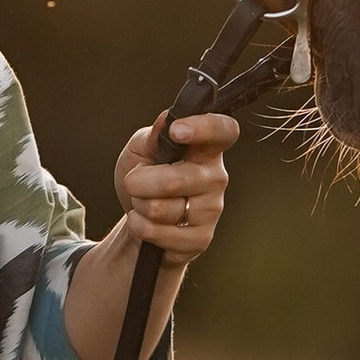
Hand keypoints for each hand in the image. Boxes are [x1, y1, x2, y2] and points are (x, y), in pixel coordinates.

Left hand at [115, 106, 237, 265]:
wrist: (138, 217)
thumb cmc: (144, 176)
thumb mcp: (140, 149)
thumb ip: (153, 135)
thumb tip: (166, 120)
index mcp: (205, 148)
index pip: (224, 131)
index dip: (205, 128)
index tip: (176, 130)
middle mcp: (216, 177)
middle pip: (173, 180)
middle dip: (139, 182)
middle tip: (135, 181)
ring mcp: (212, 210)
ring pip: (160, 208)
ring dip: (139, 205)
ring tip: (145, 203)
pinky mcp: (202, 239)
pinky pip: (157, 232)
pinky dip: (139, 226)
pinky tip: (146, 223)